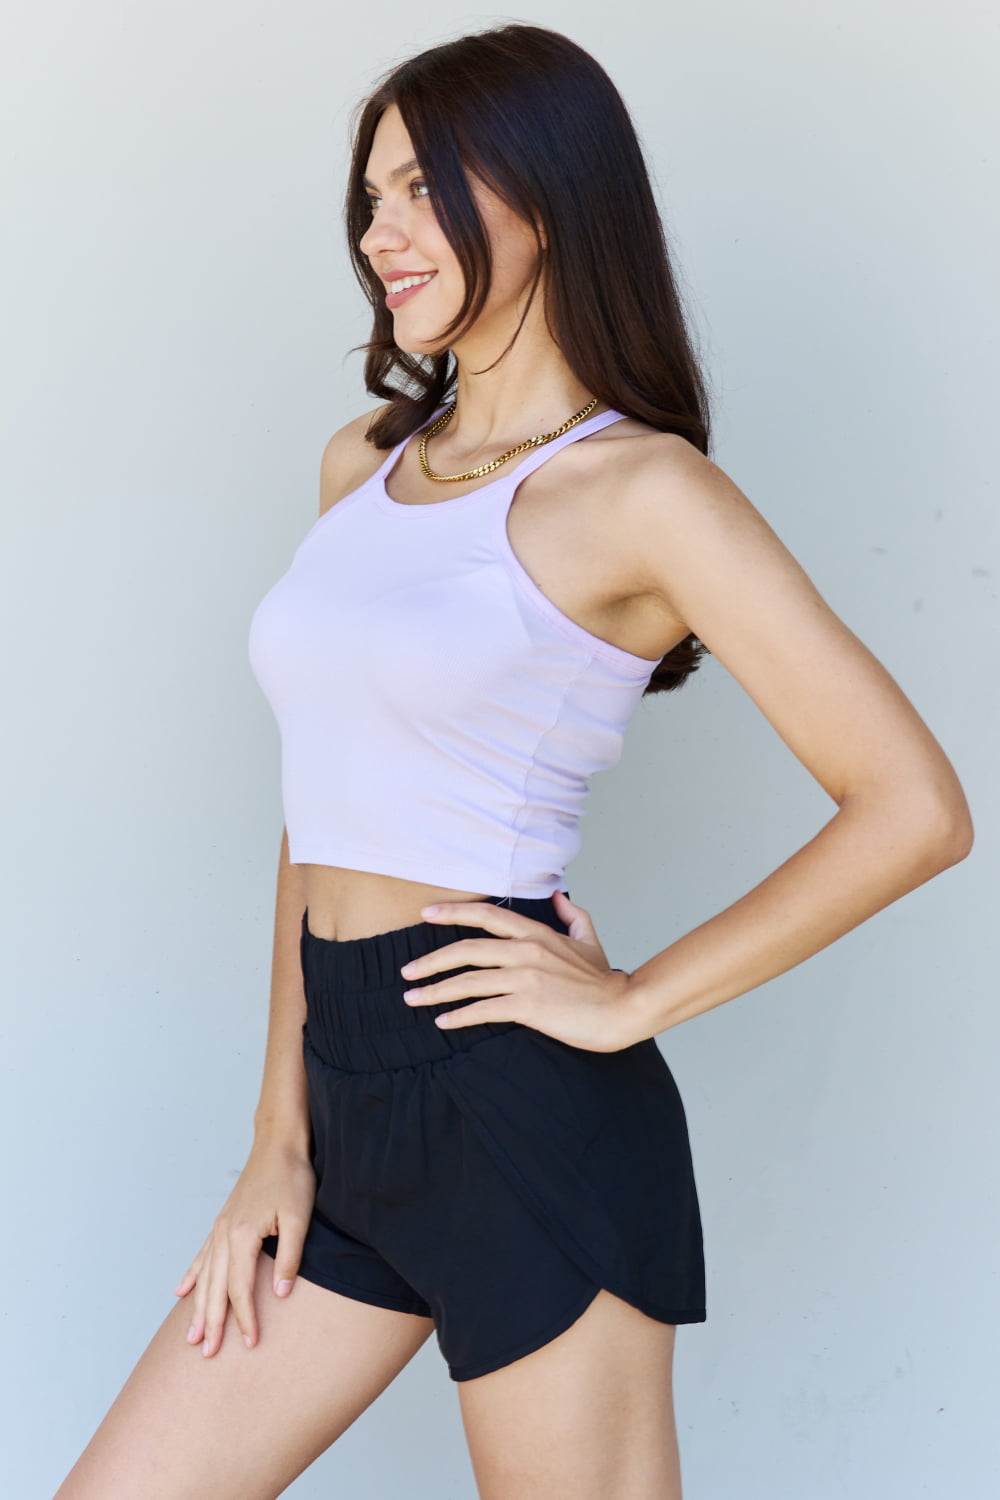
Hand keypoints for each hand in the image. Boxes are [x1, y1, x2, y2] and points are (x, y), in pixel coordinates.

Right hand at [172, 1136, 315, 1356]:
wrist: (278, 1143)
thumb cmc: (292, 1177)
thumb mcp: (299, 1217)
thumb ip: (289, 1257)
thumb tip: (280, 1295)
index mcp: (242, 1235)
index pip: (240, 1288)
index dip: (245, 1318)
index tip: (249, 1343)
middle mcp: (224, 1234)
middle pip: (215, 1288)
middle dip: (212, 1323)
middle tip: (208, 1354)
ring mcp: (220, 1227)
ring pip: (205, 1276)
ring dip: (198, 1307)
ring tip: (191, 1337)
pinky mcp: (223, 1221)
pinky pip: (202, 1255)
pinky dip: (191, 1275)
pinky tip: (181, 1292)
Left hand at [400, 890, 642, 1053]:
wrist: (622, 1010)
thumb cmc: (604, 980)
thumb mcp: (589, 939)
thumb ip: (572, 914)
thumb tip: (558, 895)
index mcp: (537, 933)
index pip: (487, 915)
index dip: (453, 912)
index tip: (426, 915)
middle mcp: (527, 951)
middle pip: (466, 949)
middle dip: (430, 960)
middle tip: (406, 970)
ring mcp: (526, 979)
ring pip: (468, 980)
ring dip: (435, 990)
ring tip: (412, 998)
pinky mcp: (528, 1007)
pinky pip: (483, 1010)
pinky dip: (458, 1016)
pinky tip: (442, 1021)